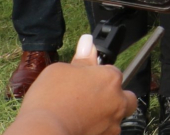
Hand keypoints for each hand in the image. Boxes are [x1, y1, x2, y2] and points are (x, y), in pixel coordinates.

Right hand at [5, 34, 136, 134]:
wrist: (42, 133)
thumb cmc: (49, 100)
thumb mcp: (60, 70)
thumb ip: (81, 59)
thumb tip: (88, 42)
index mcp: (110, 78)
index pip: (113, 72)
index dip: (98, 76)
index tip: (85, 81)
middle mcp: (117, 101)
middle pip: (127, 97)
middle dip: (116, 98)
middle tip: (93, 101)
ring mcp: (113, 123)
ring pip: (117, 118)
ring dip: (105, 116)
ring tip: (81, 116)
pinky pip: (105, 132)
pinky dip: (95, 130)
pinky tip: (78, 127)